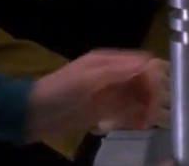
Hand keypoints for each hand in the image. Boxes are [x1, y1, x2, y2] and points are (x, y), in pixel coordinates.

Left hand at [27, 51, 168, 141]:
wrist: (34, 114)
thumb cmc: (60, 91)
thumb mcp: (88, 79)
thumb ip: (118, 72)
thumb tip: (147, 63)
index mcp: (109, 61)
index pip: (141, 64)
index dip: (152, 78)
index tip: (154, 98)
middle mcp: (112, 74)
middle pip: (142, 81)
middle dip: (150, 96)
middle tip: (150, 116)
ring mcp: (108, 93)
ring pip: (137, 97)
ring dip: (144, 108)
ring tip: (144, 124)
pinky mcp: (104, 110)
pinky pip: (126, 111)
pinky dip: (135, 117)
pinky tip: (137, 126)